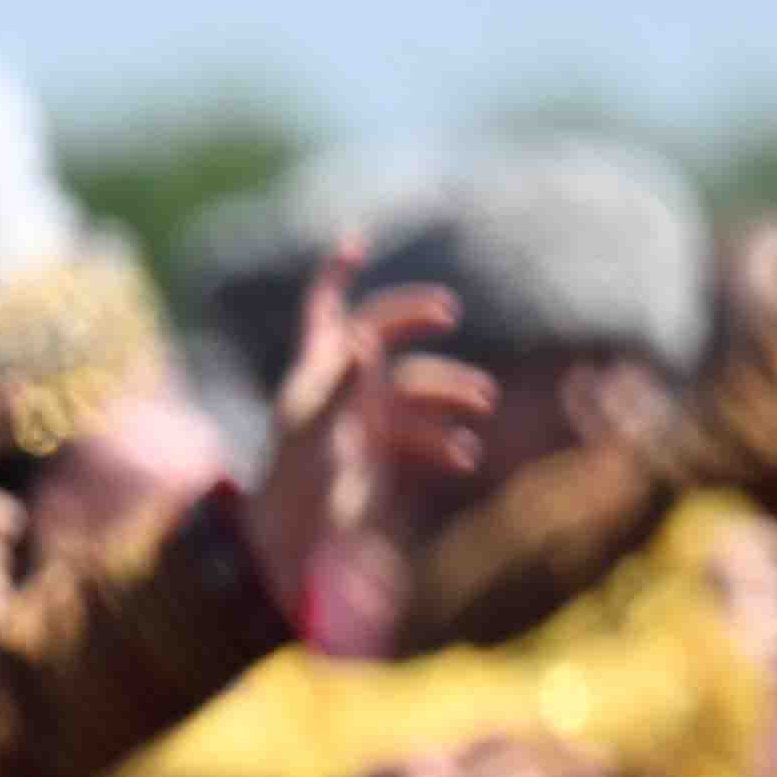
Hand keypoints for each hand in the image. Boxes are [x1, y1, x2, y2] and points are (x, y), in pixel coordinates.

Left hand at [252, 240, 491, 609]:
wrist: (295, 533)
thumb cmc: (296, 478)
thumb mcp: (315, 430)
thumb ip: (339, 387)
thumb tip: (362, 344)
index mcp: (319, 369)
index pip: (325, 309)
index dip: (336, 274)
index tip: (356, 243)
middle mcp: (343, 385)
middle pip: (383, 332)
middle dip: (414, 317)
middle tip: (447, 312)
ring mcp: (364, 416)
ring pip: (417, 387)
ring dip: (451, 392)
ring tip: (481, 403)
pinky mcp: (380, 450)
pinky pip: (422, 435)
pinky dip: (444, 443)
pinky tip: (462, 459)